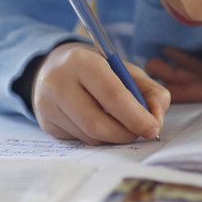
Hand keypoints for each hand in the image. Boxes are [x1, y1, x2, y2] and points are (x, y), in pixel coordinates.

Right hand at [31, 42, 168, 144]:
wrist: (53, 66)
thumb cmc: (96, 68)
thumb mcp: (124, 69)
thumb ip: (150, 91)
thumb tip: (155, 121)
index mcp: (80, 61)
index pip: (112, 95)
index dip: (136, 116)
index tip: (153, 128)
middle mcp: (57, 83)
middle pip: (98, 124)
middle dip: (126, 133)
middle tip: (140, 131)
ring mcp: (47, 105)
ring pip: (90, 136)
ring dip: (113, 137)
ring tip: (120, 123)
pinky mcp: (45, 123)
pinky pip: (80, 140)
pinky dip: (98, 137)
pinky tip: (98, 121)